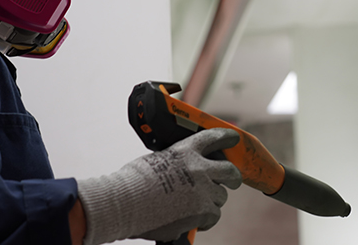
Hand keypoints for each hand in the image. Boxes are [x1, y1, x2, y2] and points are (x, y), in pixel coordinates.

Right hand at [77, 128, 241, 244]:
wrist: (124, 203)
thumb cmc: (131, 184)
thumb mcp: (154, 161)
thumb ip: (173, 164)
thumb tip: (179, 174)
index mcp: (185, 150)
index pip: (213, 138)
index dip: (226, 137)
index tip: (234, 138)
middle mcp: (198, 167)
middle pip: (229, 171)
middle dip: (232, 177)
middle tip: (231, 182)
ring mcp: (203, 189)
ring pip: (220, 197)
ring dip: (211, 201)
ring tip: (195, 207)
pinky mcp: (203, 210)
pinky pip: (214, 215)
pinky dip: (205, 220)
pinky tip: (194, 220)